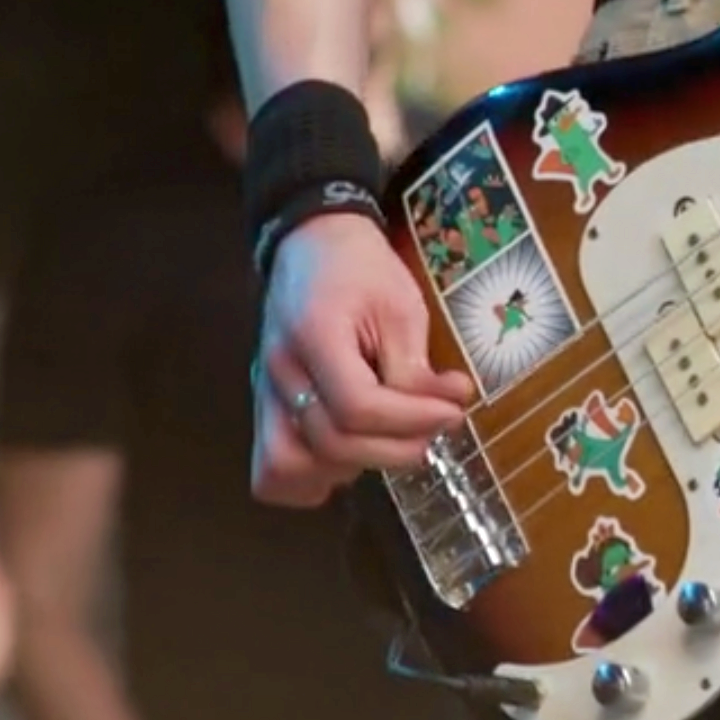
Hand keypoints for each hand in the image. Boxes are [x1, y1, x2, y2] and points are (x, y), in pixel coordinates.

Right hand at [250, 213, 473, 505]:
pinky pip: (272, 467)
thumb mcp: (400, 305)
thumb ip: (415, 365)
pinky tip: (350, 454)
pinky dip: (311, 476)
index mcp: (313, 337)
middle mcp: (279, 373)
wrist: (313, 244)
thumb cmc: (361, 269)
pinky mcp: (267, 407)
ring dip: (347, 466)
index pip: (356, 406)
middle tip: (435, 427)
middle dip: (395, 447)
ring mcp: (265, 394)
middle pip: (329, 443)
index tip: (453, 411)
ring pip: (287, 466)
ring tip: (388, 440)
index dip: (411, 420)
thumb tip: (449, 409)